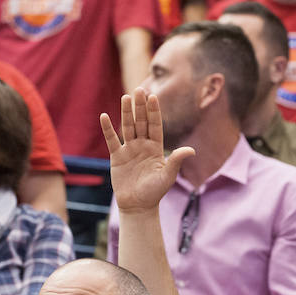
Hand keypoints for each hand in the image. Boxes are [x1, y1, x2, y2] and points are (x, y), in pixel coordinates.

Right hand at [100, 89, 194, 214]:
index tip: (153, 96)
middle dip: (140, 106)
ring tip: (126, 97)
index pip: (155, 125)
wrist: (138, 205)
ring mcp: (129, 149)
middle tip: (139, 89)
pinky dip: (108, 129)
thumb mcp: (168, 175)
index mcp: (156, 147)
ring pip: (128, 127)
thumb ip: (176, 160)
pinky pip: (112, 140)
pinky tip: (104, 116)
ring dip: (126, 112)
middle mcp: (143, 145)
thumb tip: (191, 150)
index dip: (154, 111)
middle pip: (141, 122)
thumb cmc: (155, 191)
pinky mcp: (117, 157)